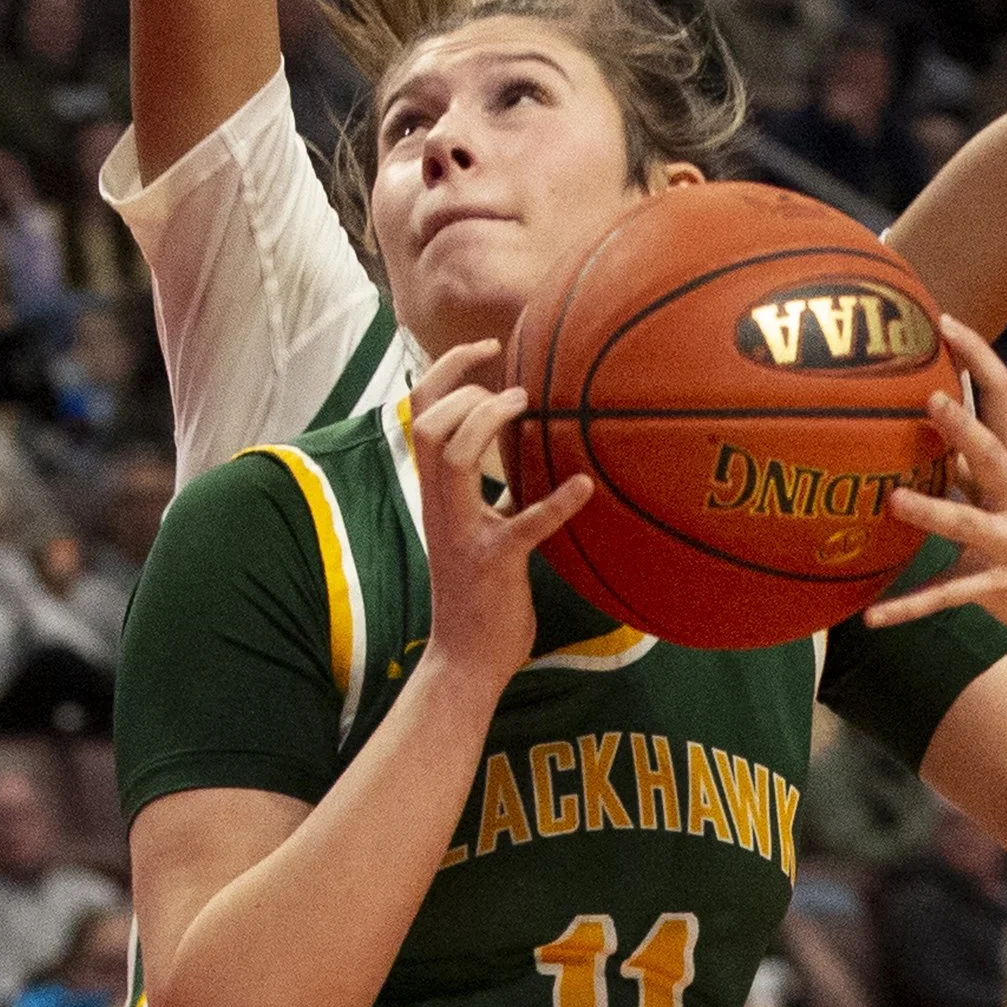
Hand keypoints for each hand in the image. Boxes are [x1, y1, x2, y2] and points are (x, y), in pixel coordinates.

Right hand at [408, 341, 591, 692]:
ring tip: (527, 406)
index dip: (444, 371)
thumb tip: (523, 451)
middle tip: (514, 390)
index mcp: (435, 494)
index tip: (485, 346)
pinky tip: (586, 486)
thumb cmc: (480, 593)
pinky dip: (556, 501)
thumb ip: (487, 490)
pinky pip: (523, 524)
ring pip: (449, 456)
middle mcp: (439, 506)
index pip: (420, 414)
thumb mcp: (478, 527)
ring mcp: (463, 533)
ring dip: (488, 422)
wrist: (466, 660)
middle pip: (425, 424)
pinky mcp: (495, 562)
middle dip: (463, 388)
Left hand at [866, 317, 1006, 651]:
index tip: (944, 321)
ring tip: (893, 502)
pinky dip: (909, 607)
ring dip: (932, 513)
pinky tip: (871, 619)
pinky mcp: (998, 586)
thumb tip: (926, 406)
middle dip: (964, 428)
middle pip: (993, 453)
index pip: (1005, 394)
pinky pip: (948, 596)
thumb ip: (970, 455)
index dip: (977, 356)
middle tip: (930, 399)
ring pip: (969, 524)